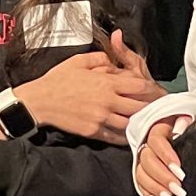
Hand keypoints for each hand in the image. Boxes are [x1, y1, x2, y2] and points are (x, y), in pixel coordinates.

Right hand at [17, 44, 162, 141]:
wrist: (40, 101)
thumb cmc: (58, 80)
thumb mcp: (79, 61)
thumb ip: (101, 59)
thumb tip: (113, 62)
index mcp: (106, 83)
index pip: (138, 86)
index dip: (149, 88)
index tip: (153, 89)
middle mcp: (107, 102)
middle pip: (138, 107)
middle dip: (148, 107)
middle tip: (155, 107)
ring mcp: (101, 118)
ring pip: (129, 123)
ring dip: (138, 122)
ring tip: (144, 121)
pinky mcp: (93, 132)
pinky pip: (115, 136)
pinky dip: (124, 136)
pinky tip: (129, 133)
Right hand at [136, 114, 192, 195]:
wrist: (191, 133)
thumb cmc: (193, 129)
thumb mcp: (192, 123)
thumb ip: (186, 124)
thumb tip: (179, 128)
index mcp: (160, 127)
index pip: (156, 140)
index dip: (166, 156)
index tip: (180, 172)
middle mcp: (149, 142)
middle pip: (147, 160)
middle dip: (163, 178)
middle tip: (179, 191)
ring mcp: (145, 157)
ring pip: (141, 173)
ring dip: (155, 188)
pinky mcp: (144, 170)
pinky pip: (139, 182)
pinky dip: (147, 193)